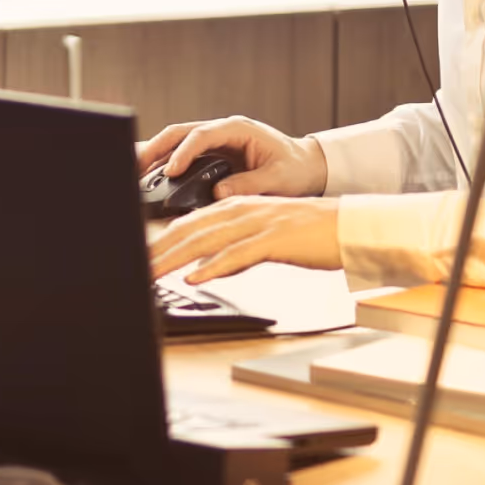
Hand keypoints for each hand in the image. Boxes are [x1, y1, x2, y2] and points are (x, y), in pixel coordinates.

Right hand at [136, 116, 327, 199]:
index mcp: (238, 129)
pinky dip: (163, 164)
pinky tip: (149, 177)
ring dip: (154, 155)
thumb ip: (249, 184)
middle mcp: (221, 131)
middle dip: (155, 148)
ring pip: (174, 141)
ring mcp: (214, 141)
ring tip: (133, 172)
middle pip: (178, 132)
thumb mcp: (278, 179)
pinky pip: (181, 155)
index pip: (202, 135)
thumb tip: (217, 193)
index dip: (183, 152)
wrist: (306, 166)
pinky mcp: (210, 154)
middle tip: (134, 167)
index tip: (171, 172)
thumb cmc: (295, 169)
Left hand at [149, 197, 342, 282]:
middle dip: (157, 250)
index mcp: (237, 207)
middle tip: (133, 268)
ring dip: (174, 259)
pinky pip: (239, 253)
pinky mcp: (275, 239)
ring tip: (151, 275)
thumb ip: (234, 250)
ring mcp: (258, 223)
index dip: (160, 241)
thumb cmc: (311, 235)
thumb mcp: (264, 240)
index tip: (139, 258)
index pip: (188, 224)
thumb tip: (206, 267)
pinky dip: (214, 265)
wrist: (351, 227)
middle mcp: (242, 210)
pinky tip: (195, 277)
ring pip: (206, 240)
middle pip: (189, 230)